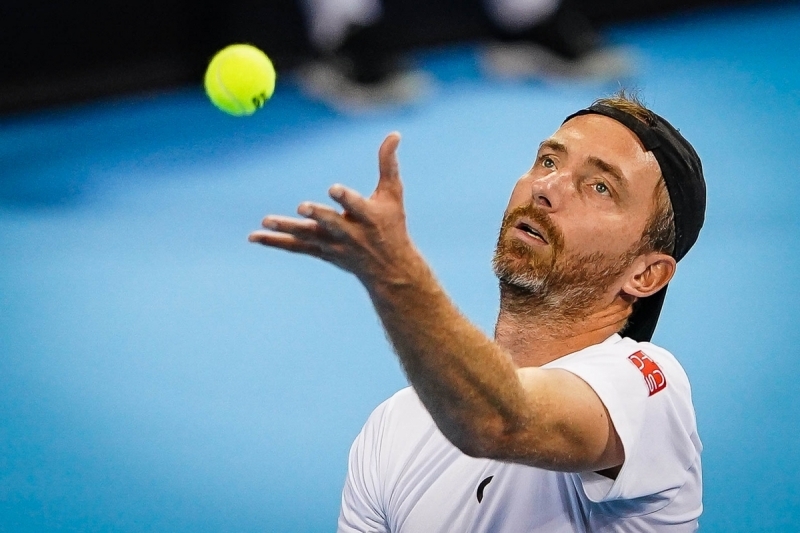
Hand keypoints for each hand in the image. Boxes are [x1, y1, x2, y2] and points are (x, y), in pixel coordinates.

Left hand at [248, 132, 420, 285]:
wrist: (388, 268)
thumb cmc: (391, 225)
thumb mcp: (393, 195)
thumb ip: (388, 164)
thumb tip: (394, 133)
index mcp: (368, 217)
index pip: (356, 205)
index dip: (345, 197)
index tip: (333, 188)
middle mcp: (350, 233)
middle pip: (330, 223)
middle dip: (317, 215)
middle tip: (301, 206)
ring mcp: (333, 244)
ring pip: (307, 236)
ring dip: (287, 228)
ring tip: (266, 220)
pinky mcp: (320, 252)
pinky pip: (295, 247)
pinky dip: (275, 241)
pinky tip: (254, 237)